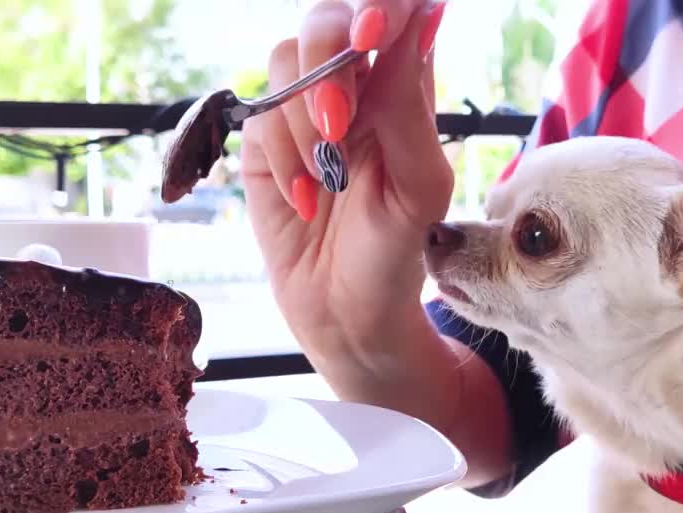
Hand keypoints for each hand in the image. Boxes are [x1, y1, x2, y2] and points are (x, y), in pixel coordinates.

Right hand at [240, 0, 451, 368]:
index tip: (374, 33)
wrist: (342, 311)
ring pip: (284, 57)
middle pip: (328, 17)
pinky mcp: (264, 136)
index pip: (396, 12)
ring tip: (326, 179)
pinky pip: (258, 113)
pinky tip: (304, 198)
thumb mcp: (418, 187)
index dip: (382, 6)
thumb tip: (424, 15)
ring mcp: (305, 107)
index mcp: (406, 86)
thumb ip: (411, 104)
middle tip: (337, 124)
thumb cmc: (395, 252)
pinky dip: (280, 156)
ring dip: (301, 118)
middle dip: (328, 63)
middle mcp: (355, 85)